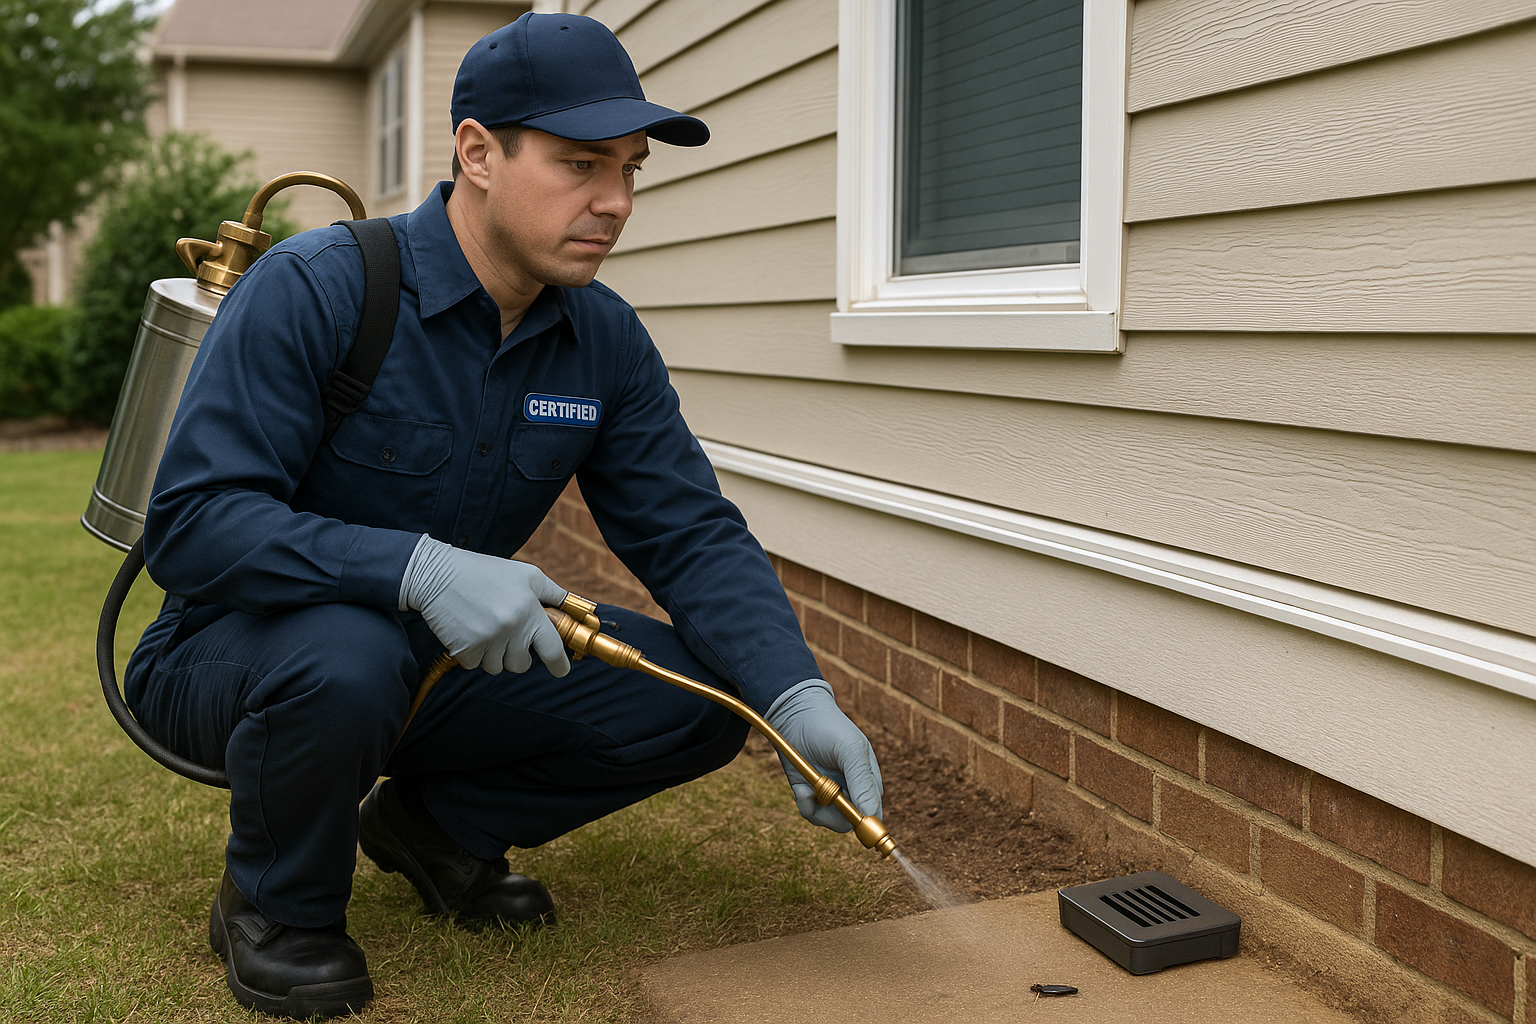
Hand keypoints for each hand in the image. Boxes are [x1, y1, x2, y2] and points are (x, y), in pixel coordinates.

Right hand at [399, 535, 570, 676]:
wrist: (438, 574)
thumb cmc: (485, 572)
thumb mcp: (526, 574)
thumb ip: (553, 593)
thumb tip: (576, 608)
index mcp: (530, 610)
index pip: (552, 649)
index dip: (559, 665)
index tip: (561, 670)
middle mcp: (512, 627)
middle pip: (522, 664)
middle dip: (516, 655)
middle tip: (505, 634)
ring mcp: (488, 640)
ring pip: (497, 666)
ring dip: (492, 654)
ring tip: (484, 627)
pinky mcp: (465, 649)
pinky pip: (475, 665)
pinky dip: (472, 653)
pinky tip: (468, 630)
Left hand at [765, 680, 882, 831]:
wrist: (795, 714)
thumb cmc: (829, 727)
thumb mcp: (849, 750)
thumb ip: (862, 780)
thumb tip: (871, 813)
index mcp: (869, 781)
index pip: (874, 813)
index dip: (865, 823)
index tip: (849, 819)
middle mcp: (851, 790)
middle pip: (850, 823)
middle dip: (833, 816)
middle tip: (820, 797)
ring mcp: (830, 793)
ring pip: (828, 821)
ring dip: (815, 810)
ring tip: (806, 789)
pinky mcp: (810, 793)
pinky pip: (810, 813)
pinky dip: (804, 804)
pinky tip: (801, 788)